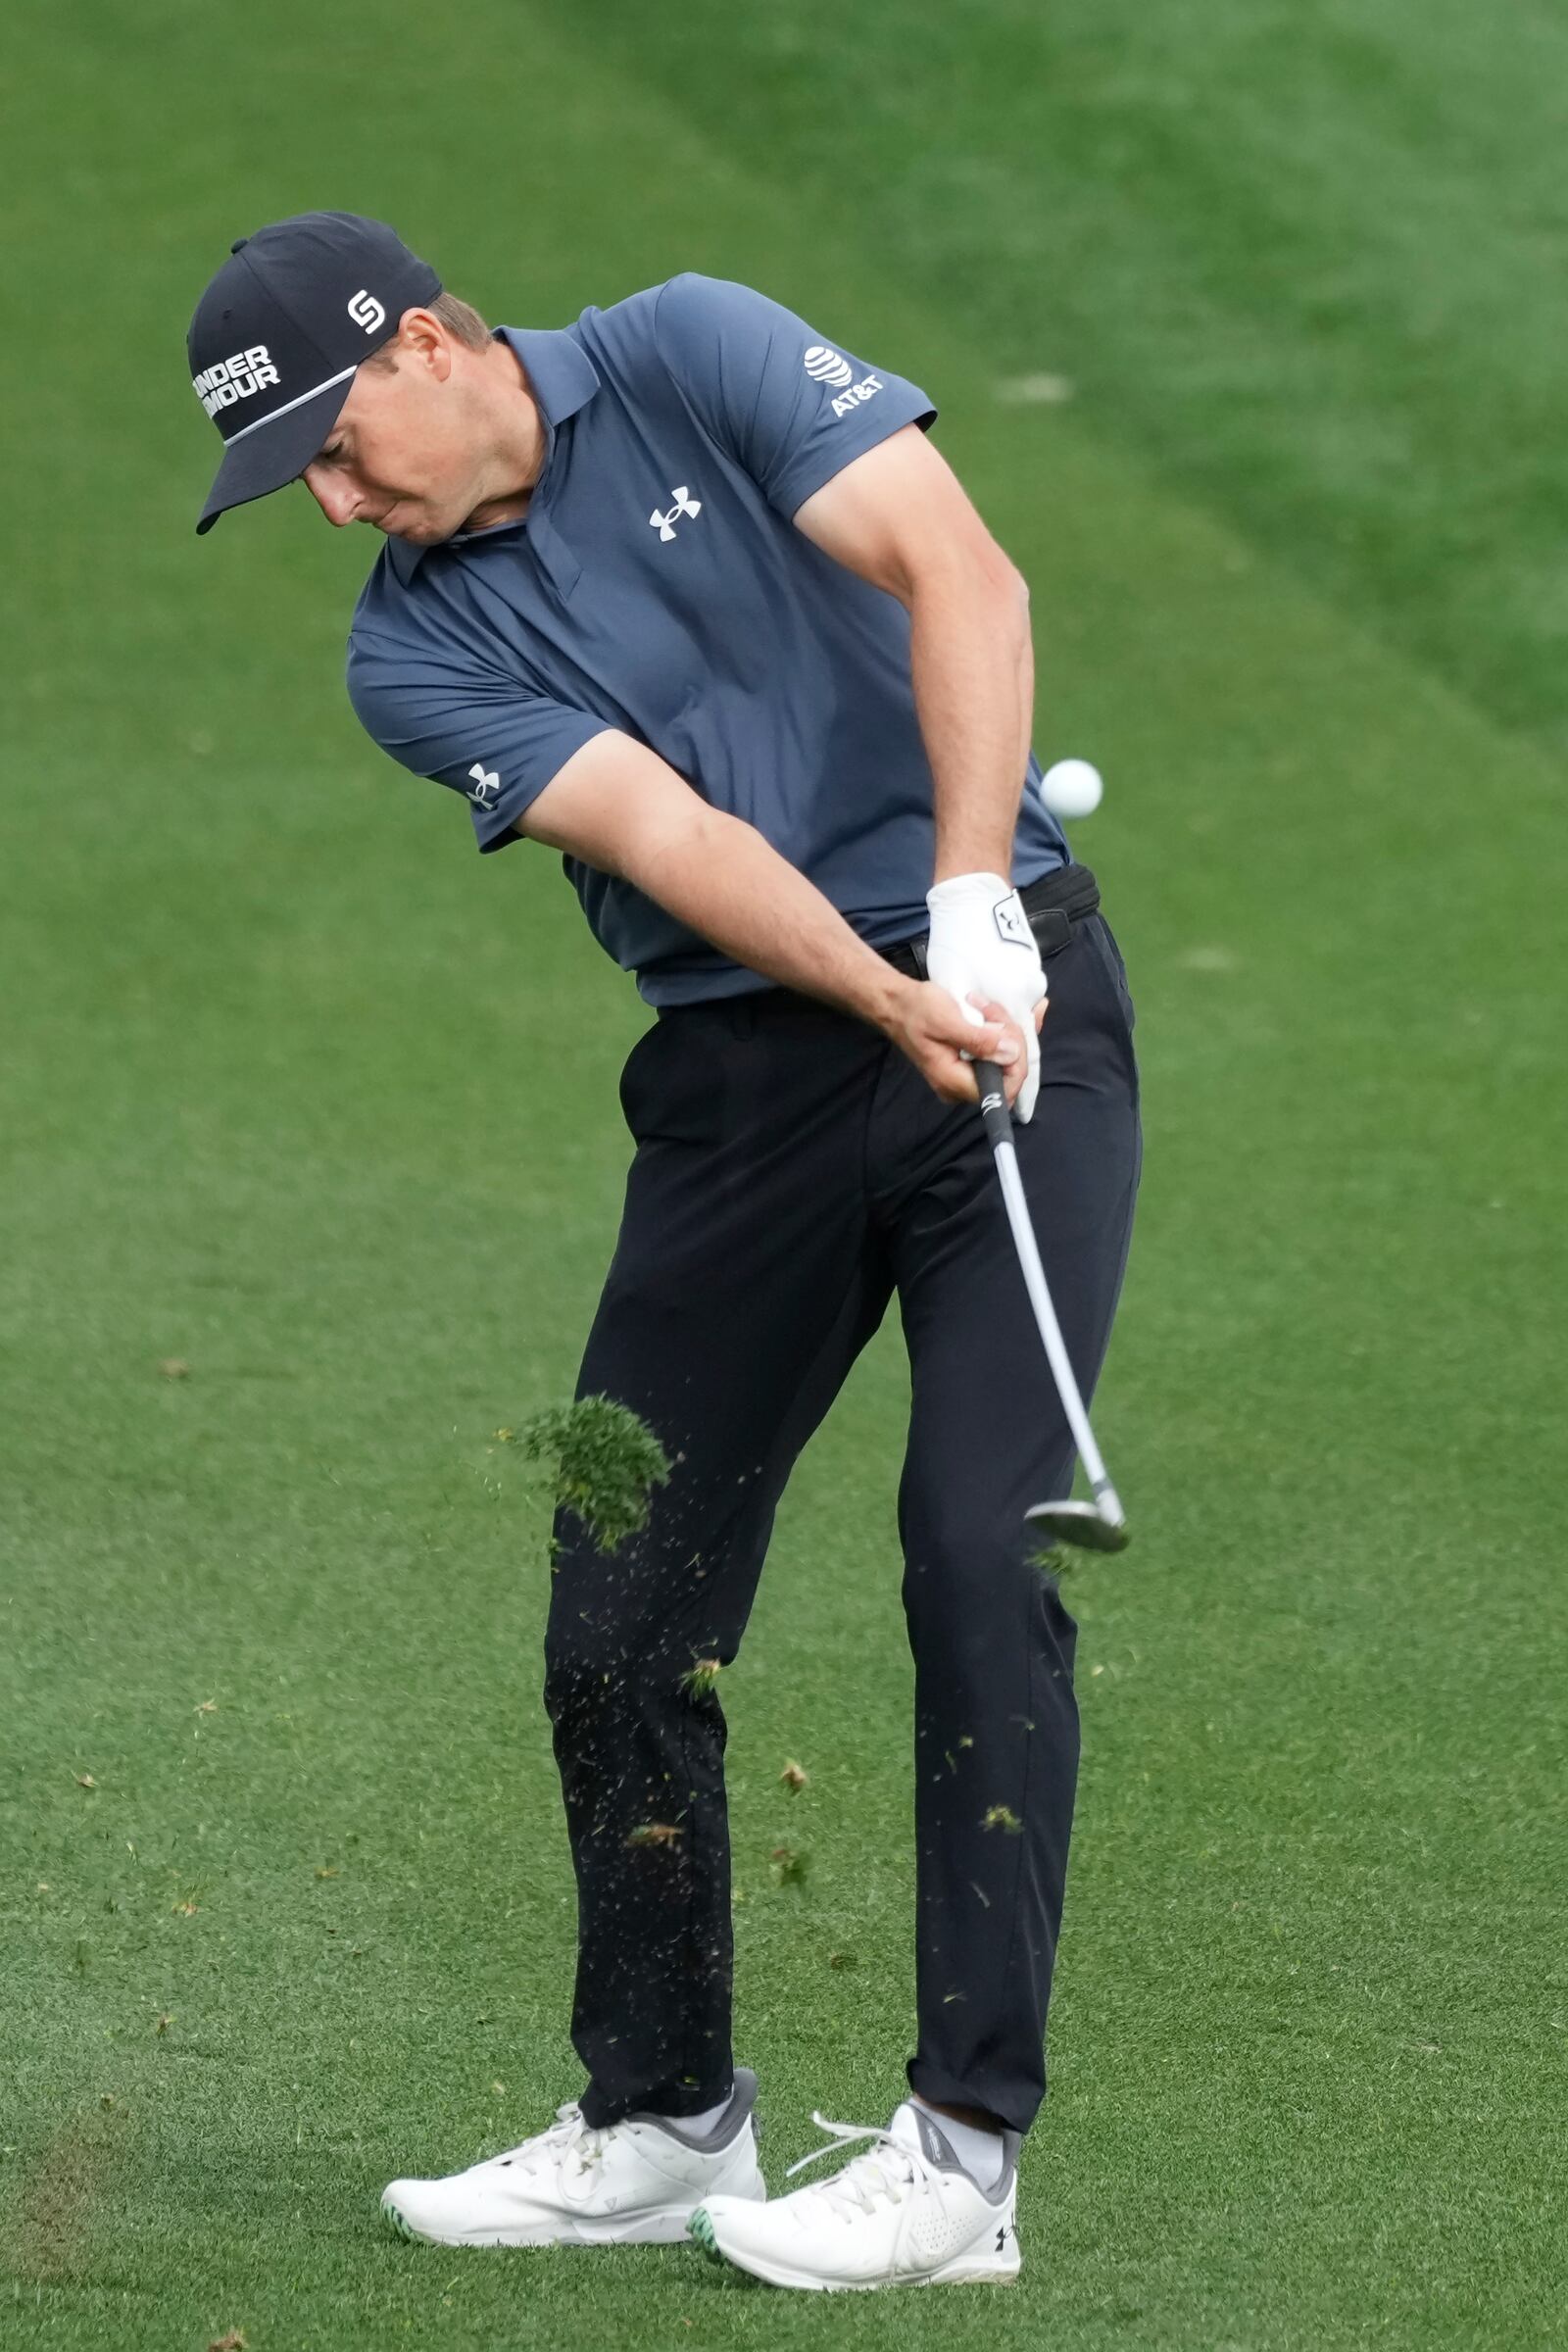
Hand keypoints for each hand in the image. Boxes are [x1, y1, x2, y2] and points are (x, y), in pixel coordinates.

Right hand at [924, 872, 1048, 1120]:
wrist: (892, 999)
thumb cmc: (915, 1008)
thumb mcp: (948, 1016)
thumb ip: (981, 1038)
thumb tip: (1010, 1053)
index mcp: (957, 1080)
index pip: (1004, 1086)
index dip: (1018, 1060)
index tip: (1012, 1029)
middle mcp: (965, 1081)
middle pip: (1010, 1071)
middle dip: (1013, 1038)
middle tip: (997, 1008)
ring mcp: (968, 1069)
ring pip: (1007, 1056)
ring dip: (1007, 1028)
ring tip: (986, 1004)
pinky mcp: (971, 1054)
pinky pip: (999, 1045)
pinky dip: (1003, 1025)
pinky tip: (996, 1007)